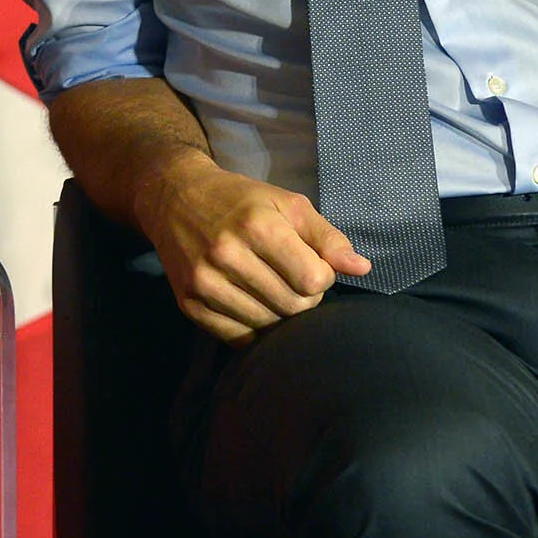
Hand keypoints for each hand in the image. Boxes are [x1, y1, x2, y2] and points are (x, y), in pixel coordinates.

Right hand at [138, 154, 370, 343]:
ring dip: (280, 313)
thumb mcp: (288, 204)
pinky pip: (240, 338)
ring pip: (269, 326)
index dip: (322, 277)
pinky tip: (253, 302)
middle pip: (294, 307)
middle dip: (304, 297)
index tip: (312, 264)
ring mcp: (204, 283)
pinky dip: (255, 327)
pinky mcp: (189, 305)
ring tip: (272, 288)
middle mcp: (228, 255)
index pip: (313, 280)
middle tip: (293, 278)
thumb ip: (327, 238)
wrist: (175, 199)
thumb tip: (362, 269)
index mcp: (258, 226)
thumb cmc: (241, 200)